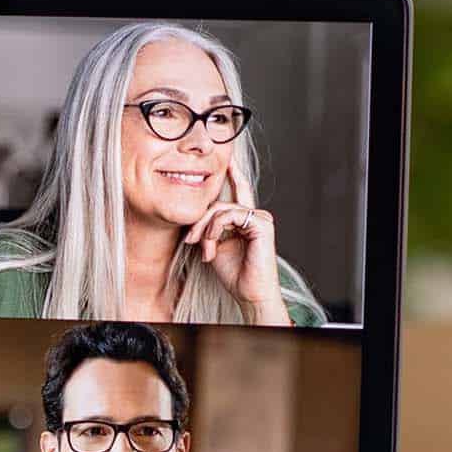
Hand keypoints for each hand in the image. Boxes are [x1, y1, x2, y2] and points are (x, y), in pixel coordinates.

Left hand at [183, 162, 288, 324]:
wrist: (249, 292)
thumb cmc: (234, 273)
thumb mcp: (214, 246)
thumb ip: (208, 228)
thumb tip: (195, 218)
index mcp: (244, 219)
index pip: (237, 191)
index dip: (232, 174)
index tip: (225, 159)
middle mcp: (254, 215)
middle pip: (219, 203)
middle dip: (199, 221)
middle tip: (190, 240)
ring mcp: (259, 218)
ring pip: (221, 209)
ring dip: (206, 229)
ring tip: (204, 248)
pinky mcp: (262, 224)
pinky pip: (229, 215)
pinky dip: (215, 229)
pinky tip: (212, 244)